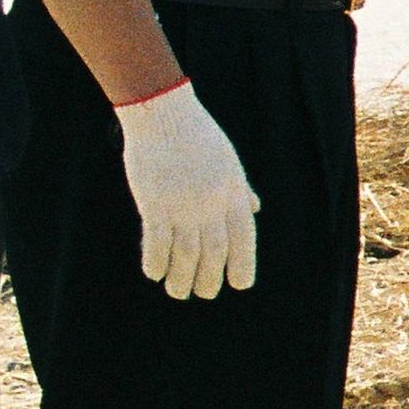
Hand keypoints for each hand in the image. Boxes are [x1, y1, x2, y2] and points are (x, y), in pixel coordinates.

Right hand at [115, 78, 257, 301]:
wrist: (165, 115)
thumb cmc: (198, 137)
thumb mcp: (230, 163)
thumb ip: (240, 190)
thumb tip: (254, 210)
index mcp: (233, 194)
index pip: (243, 239)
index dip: (242, 264)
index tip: (240, 285)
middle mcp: (212, 204)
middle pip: (215, 252)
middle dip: (211, 278)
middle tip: (204, 293)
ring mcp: (183, 205)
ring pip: (187, 253)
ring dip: (183, 277)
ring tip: (179, 293)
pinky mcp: (154, 202)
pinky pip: (157, 240)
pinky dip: (156, 260)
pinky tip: (154, 274)